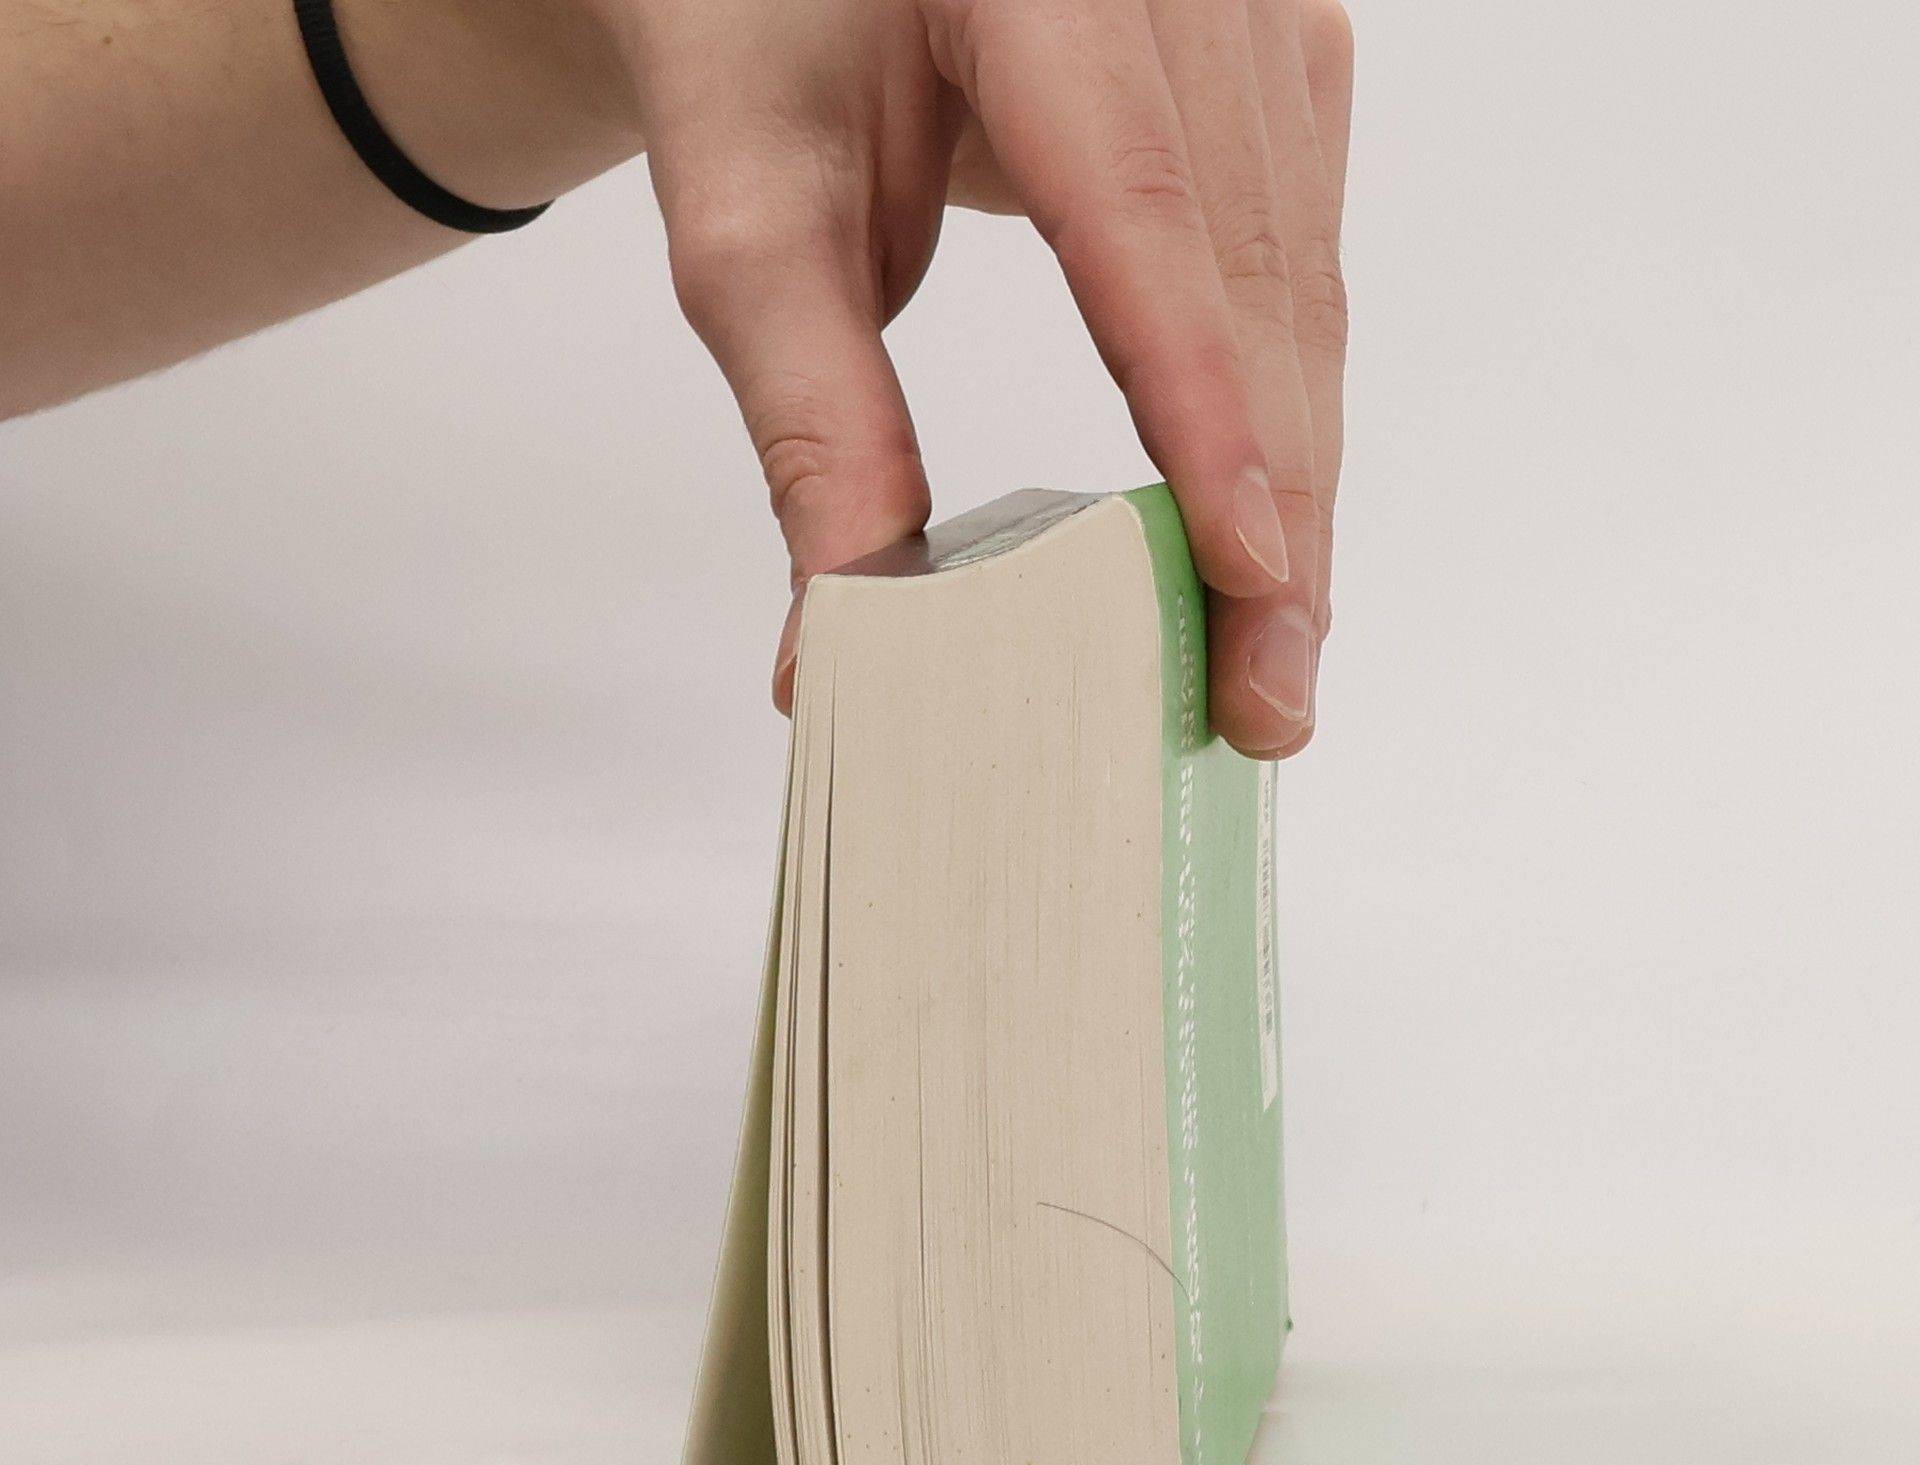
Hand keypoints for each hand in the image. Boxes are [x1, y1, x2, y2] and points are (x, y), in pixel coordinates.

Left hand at [624, 0, 1353, 757]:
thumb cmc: (757, 37)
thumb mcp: (753, 219)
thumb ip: (813, 416)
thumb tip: (847, 635)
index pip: (1139, 208)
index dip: (1201, 402)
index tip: (1242, 576)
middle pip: (1258, 270)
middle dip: (1274, 506)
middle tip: (1265, 697)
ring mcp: (1255, 16)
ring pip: (1305, 285)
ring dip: (1296, 484)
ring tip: (1272, 651)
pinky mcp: (1279, 73)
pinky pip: (1304, 264)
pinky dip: (1285, 414)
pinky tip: (1270, 534)